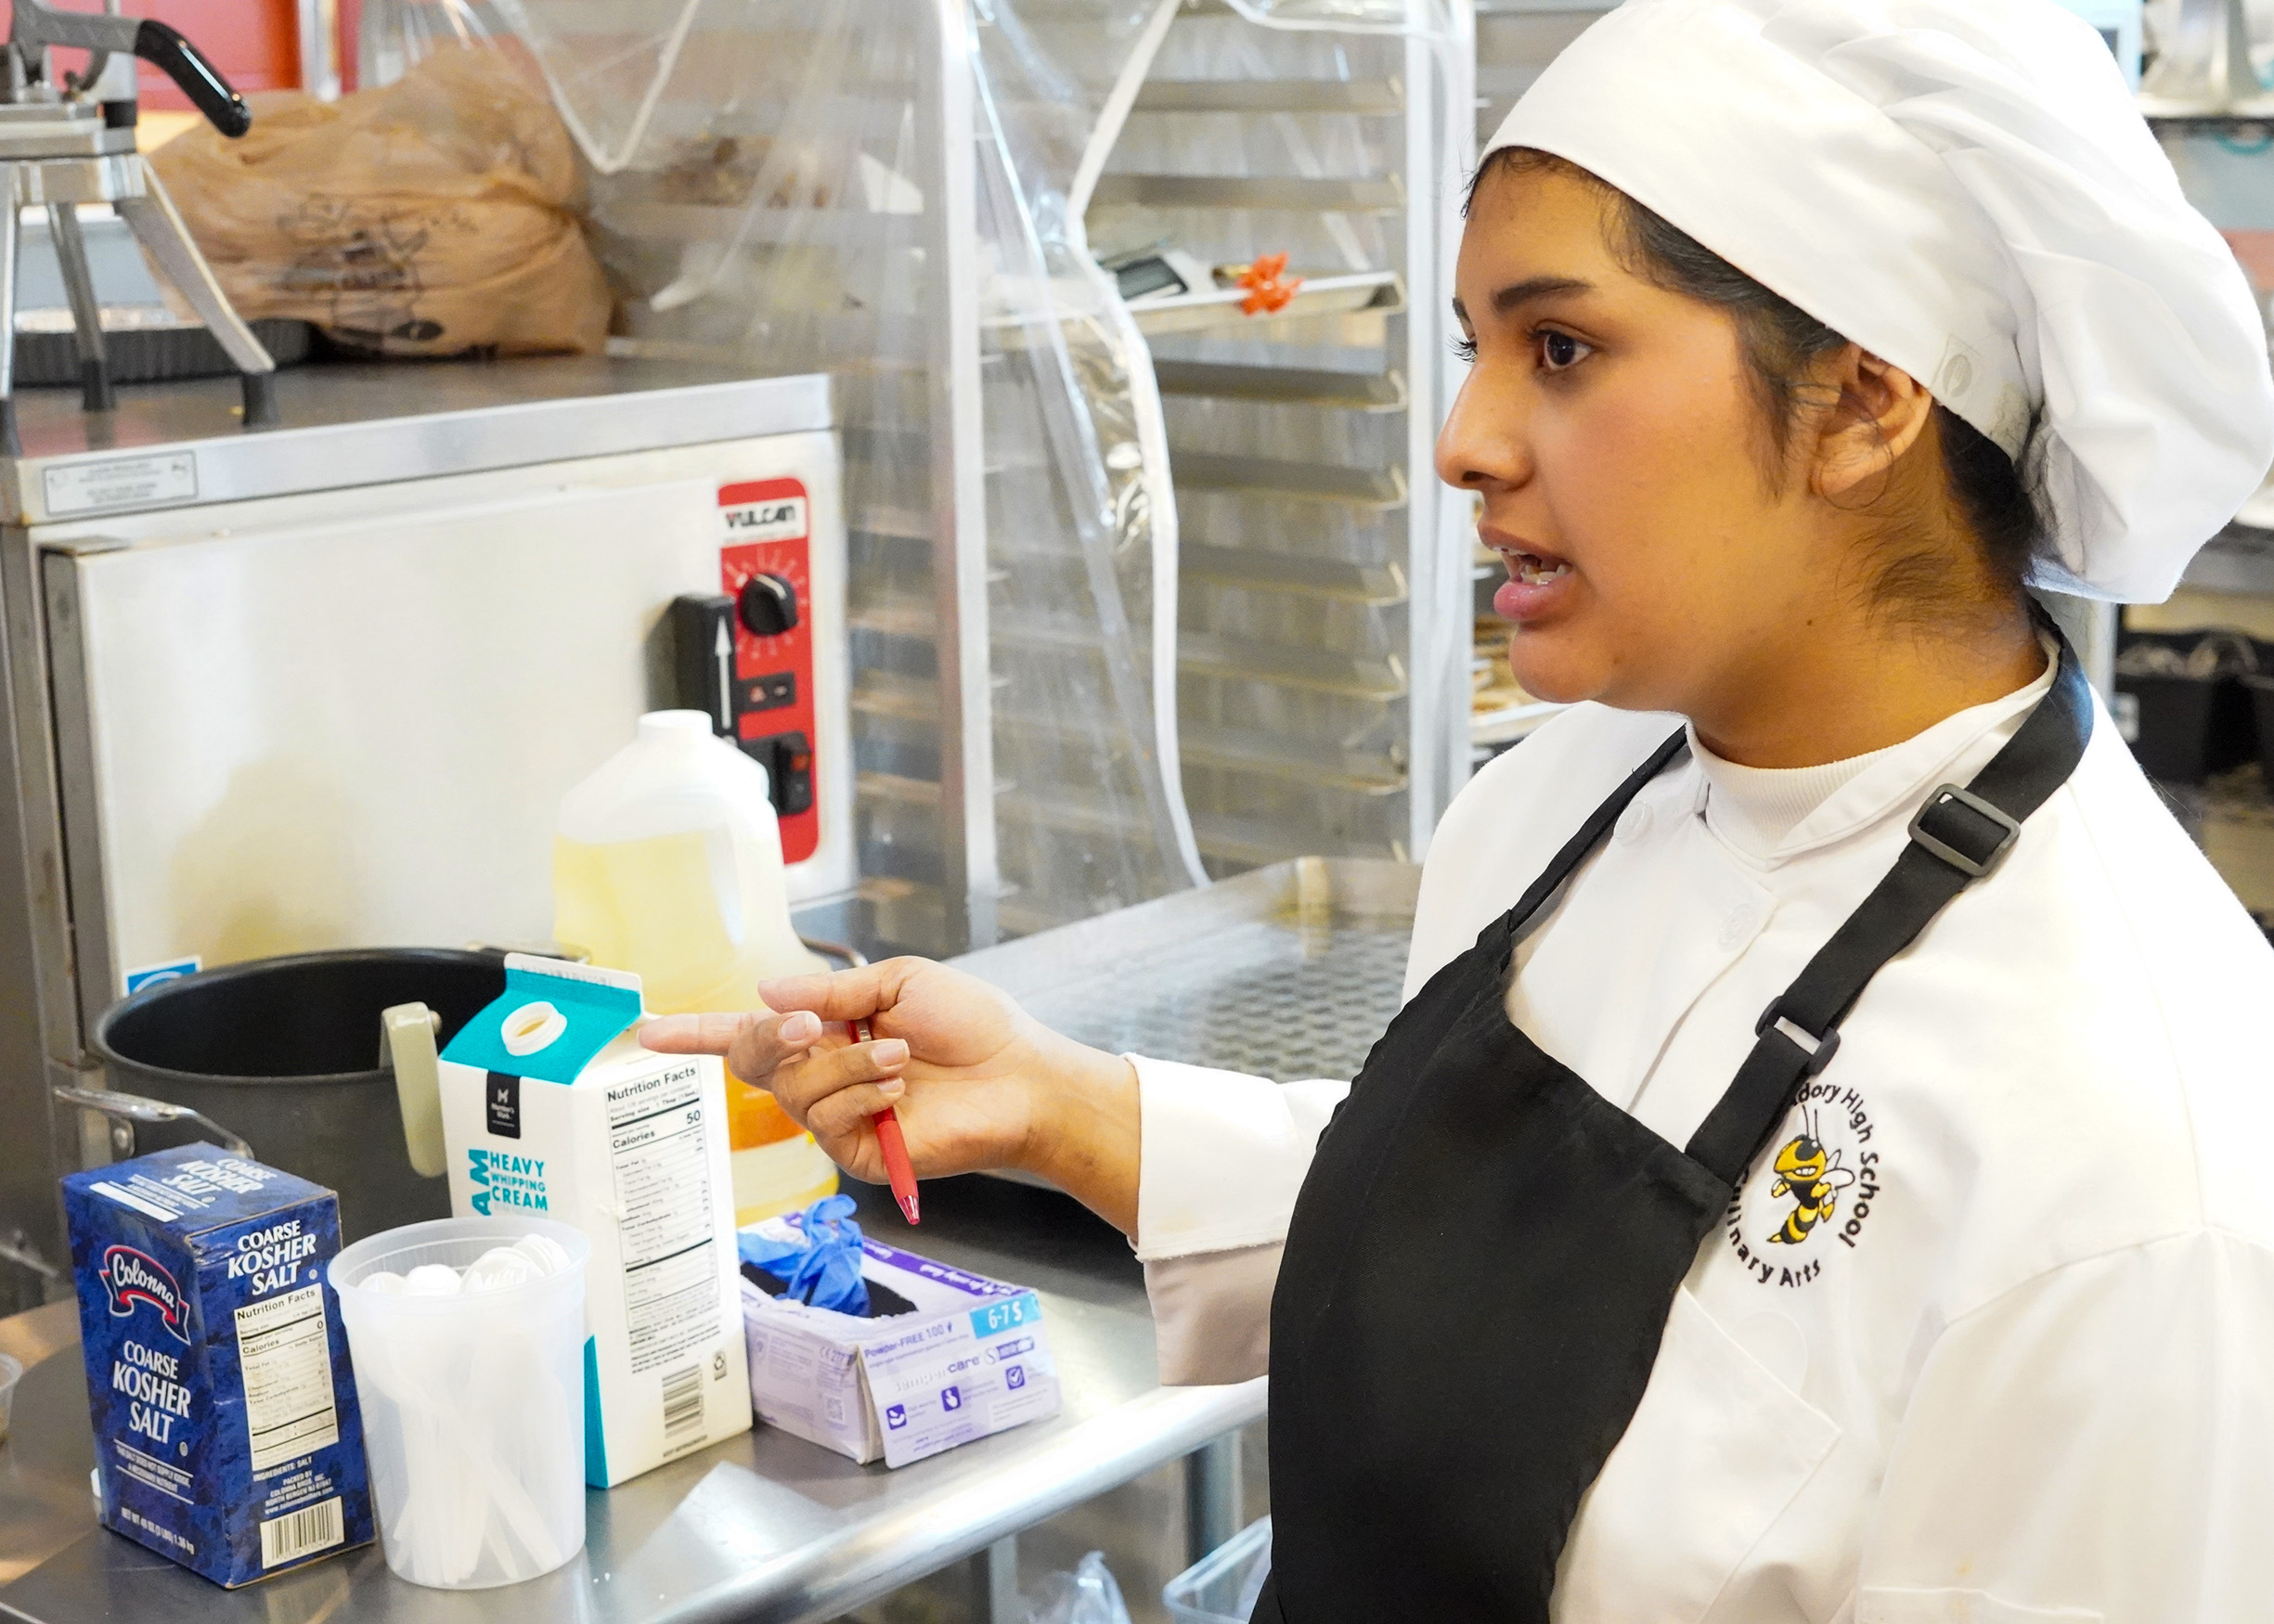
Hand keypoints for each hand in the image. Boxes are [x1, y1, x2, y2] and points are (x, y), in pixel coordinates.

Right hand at [637, 958, 1139, 1232]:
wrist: (1021, 1077)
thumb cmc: (972, 1026)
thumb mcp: (899, 982)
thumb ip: (830, 989)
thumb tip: (765, 992)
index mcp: (829, 1033)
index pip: (749, 1035)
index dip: (696, 1035)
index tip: (648, 1031)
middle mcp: (823, 1077)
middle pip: (755, 1060)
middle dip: (776, 1038)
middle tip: (815, 1025)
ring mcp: (838, 1120)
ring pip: (796, 1090)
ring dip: (848, 1065)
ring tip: (901, 1058)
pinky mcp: (858, 1156)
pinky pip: (827, 1122)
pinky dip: (861, 1095)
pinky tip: (900, 1091)